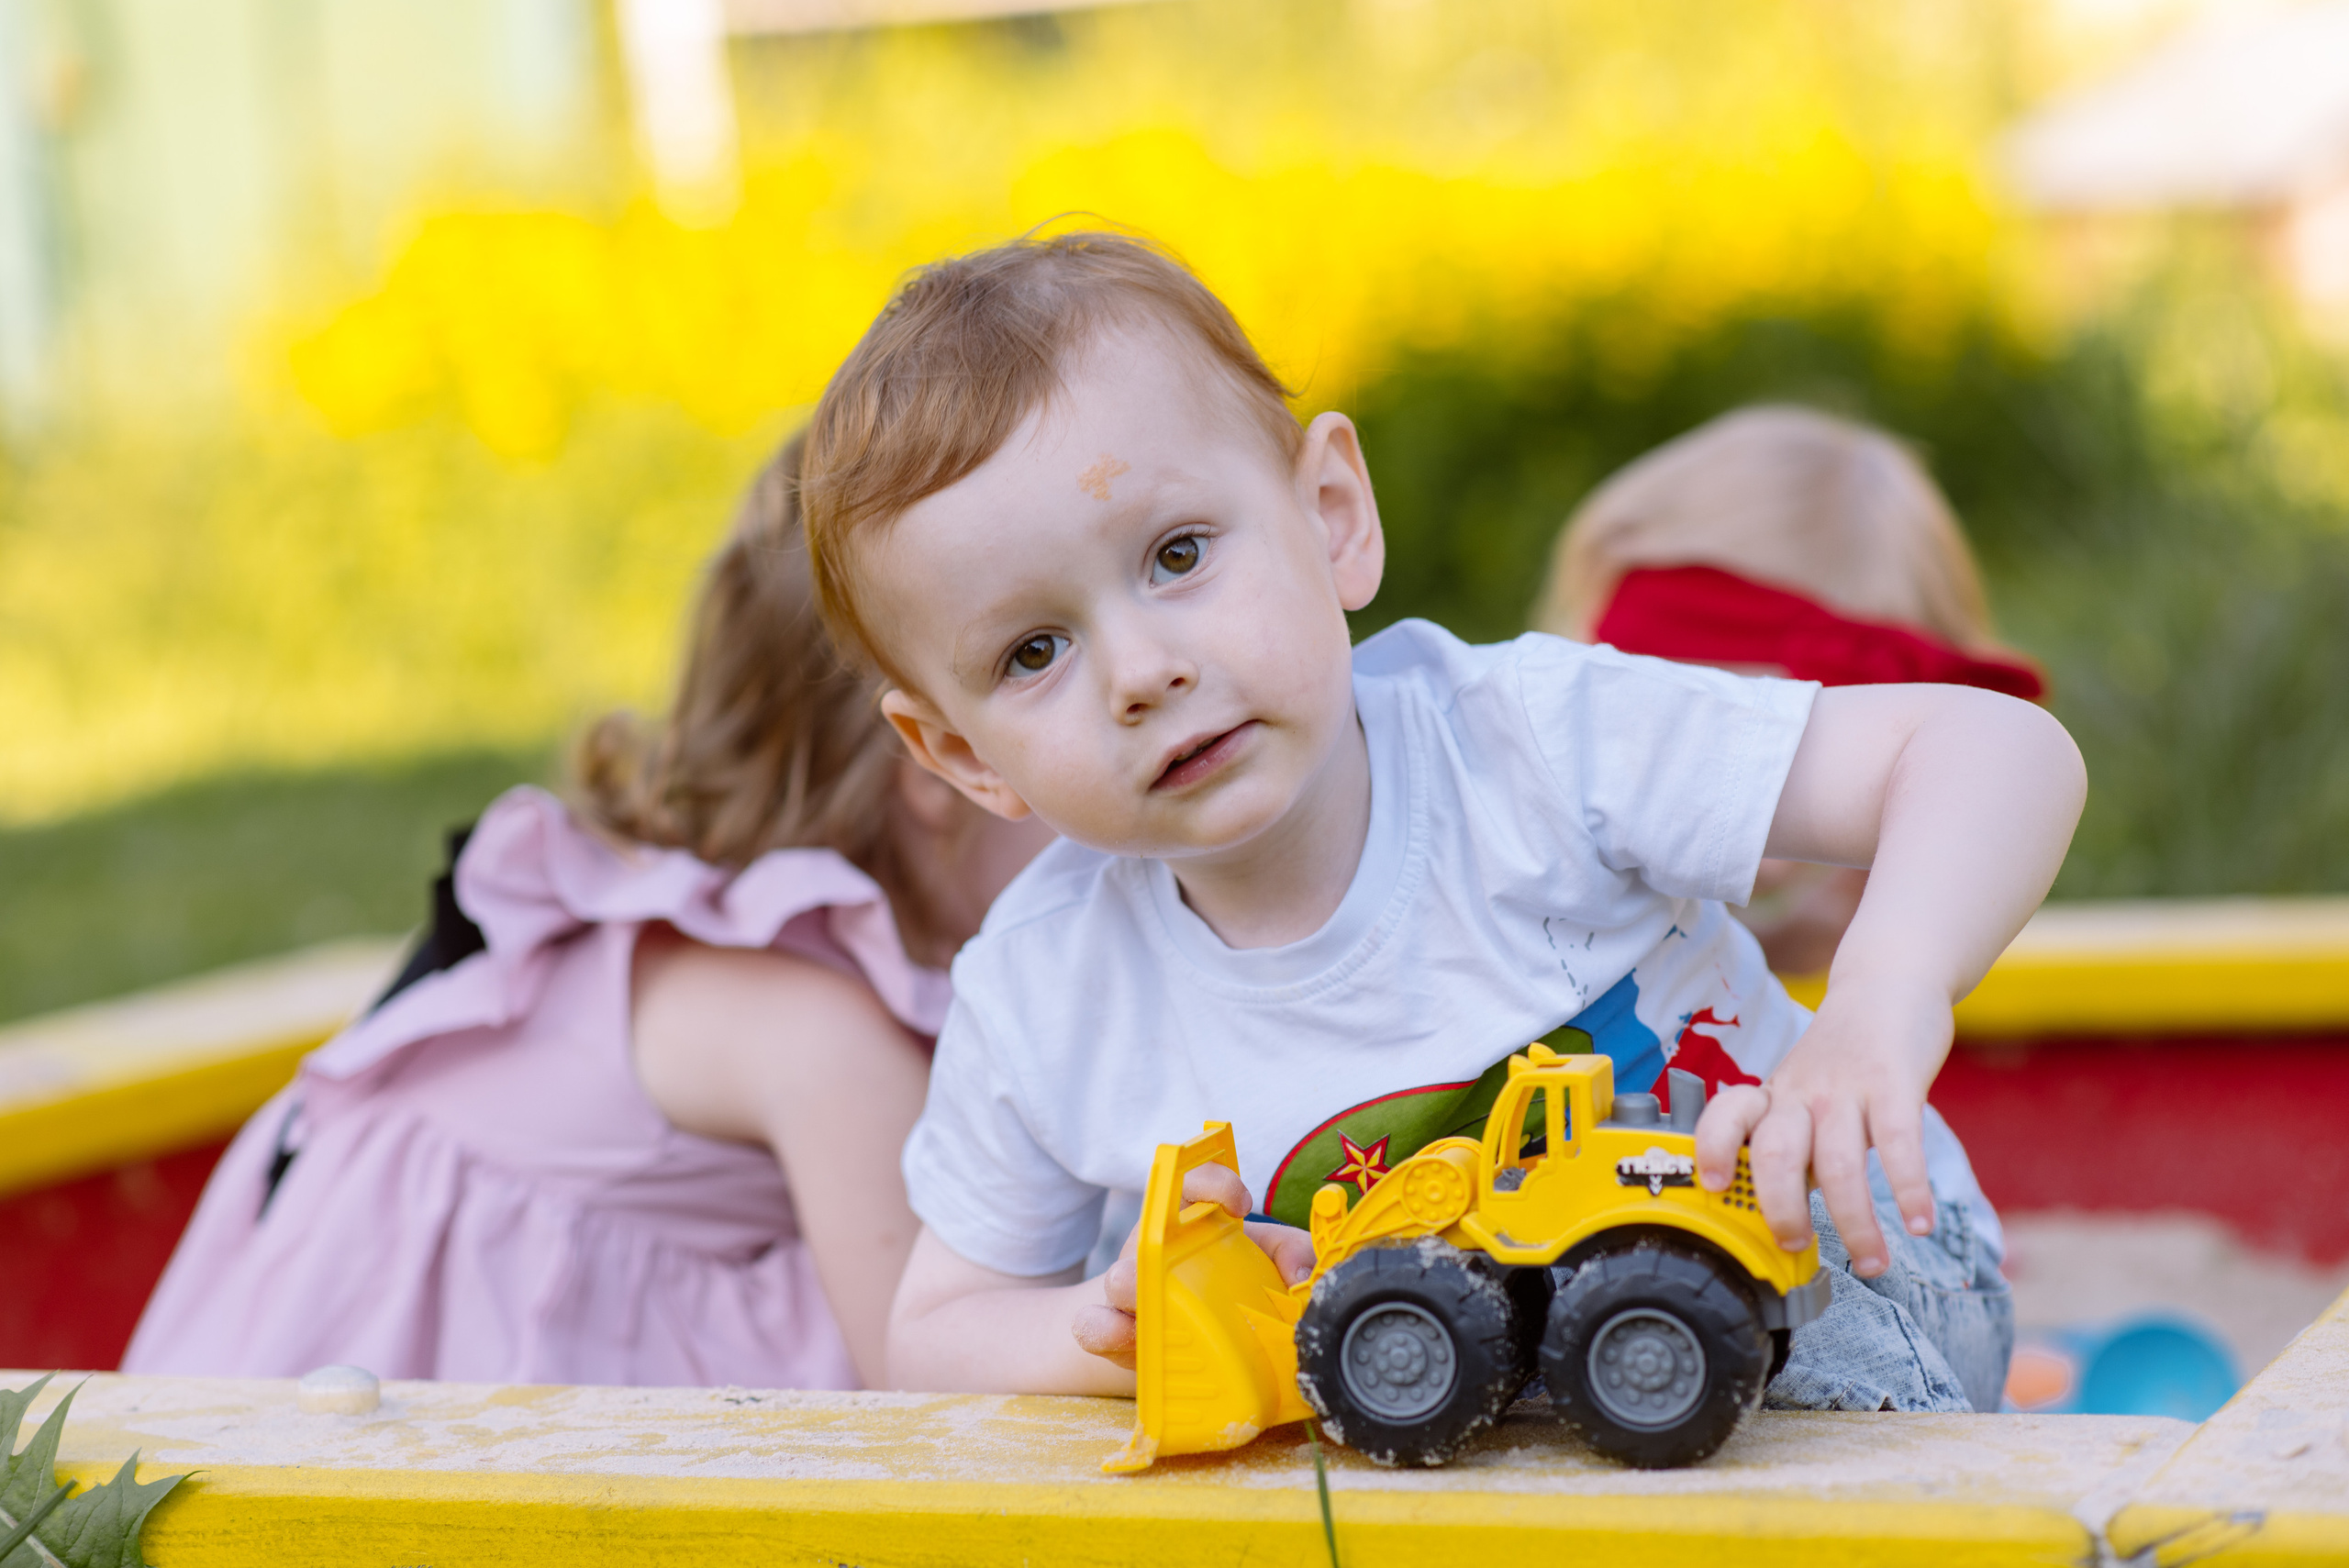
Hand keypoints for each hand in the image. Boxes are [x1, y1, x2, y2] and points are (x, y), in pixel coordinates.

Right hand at [1070, 1164, 1315, 1366]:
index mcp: (1191, 1225)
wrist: (1184, 1344)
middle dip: (1153, 1242)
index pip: (1192, 1182)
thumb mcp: (1265, 1264)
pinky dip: (1101, 1328)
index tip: (1240, 1207)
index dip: (1214, 1183)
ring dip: (1129, 1288)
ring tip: (1139, 1301)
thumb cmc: (1226, 1291)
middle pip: (1146, 1233)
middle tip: (1169, 1258)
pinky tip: (1114, 1330)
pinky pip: (1093, 1324)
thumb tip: (1303, 1275)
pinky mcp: (1113, 1331)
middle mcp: (1155, 1249)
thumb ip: (1293, 1255)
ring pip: (1118, 1280)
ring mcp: (1130, 1290)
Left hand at [1692, 975, 1948, 1277]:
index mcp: (1774, 1096)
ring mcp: (1847, 1087)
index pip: (1726, 1116)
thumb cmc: (1842, 1051)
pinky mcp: (1895, 1082)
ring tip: (1874, 1262)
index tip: (1715, 1188)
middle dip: (1781, 1208)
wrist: (1889, 984)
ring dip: (1855, 1221)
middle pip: (1776, 1153)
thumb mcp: (1800, 1089)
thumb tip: (1783, 1216)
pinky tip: (1919, 1223)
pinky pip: (1899, 1143)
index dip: (1714, 1149)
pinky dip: (1909, 1189)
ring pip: (1839, 1162)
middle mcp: (1802, 1092)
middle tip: (1796, 1245)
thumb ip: (1792, 1140)